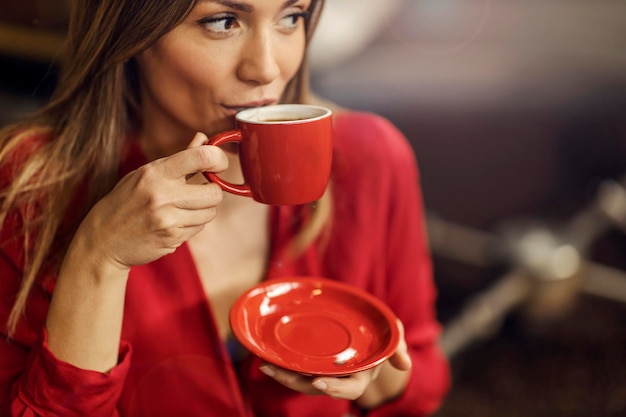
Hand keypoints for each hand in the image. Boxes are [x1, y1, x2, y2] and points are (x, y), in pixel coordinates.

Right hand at [72, 132, 227, 270]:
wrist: (103, 240)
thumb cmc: (125, 201)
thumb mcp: (146, 173)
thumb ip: (179, 158)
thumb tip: (203, 139)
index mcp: (156, 172)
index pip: (201, 157)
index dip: (218, 159)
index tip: (218, 164)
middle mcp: (163, 195)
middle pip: (214, 193)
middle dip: (212, 191)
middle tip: (201, 191)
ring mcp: (168, 219)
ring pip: (210, 212)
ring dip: (203, 210)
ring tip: (184, 208)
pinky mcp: (172, 238)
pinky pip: (199, 228)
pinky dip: (193, 224)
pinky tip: (175, 222)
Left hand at [259, 320, 411, 405]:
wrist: (370, 331)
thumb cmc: (381, 336)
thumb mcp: (393, 338)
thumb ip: (398, 347)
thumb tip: (405, 364)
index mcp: (360, 377)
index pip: (348, 388)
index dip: (334, 388)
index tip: (318, 382)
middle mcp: (340, 379)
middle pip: (316, 386)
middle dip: (296, 382)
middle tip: (277, 372)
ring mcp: (326, 372)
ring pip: (302, 380)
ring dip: (284, 376)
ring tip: (265, 366)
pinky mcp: (314, 363)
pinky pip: (297, 369)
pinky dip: (283, 366)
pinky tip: (266, 359)